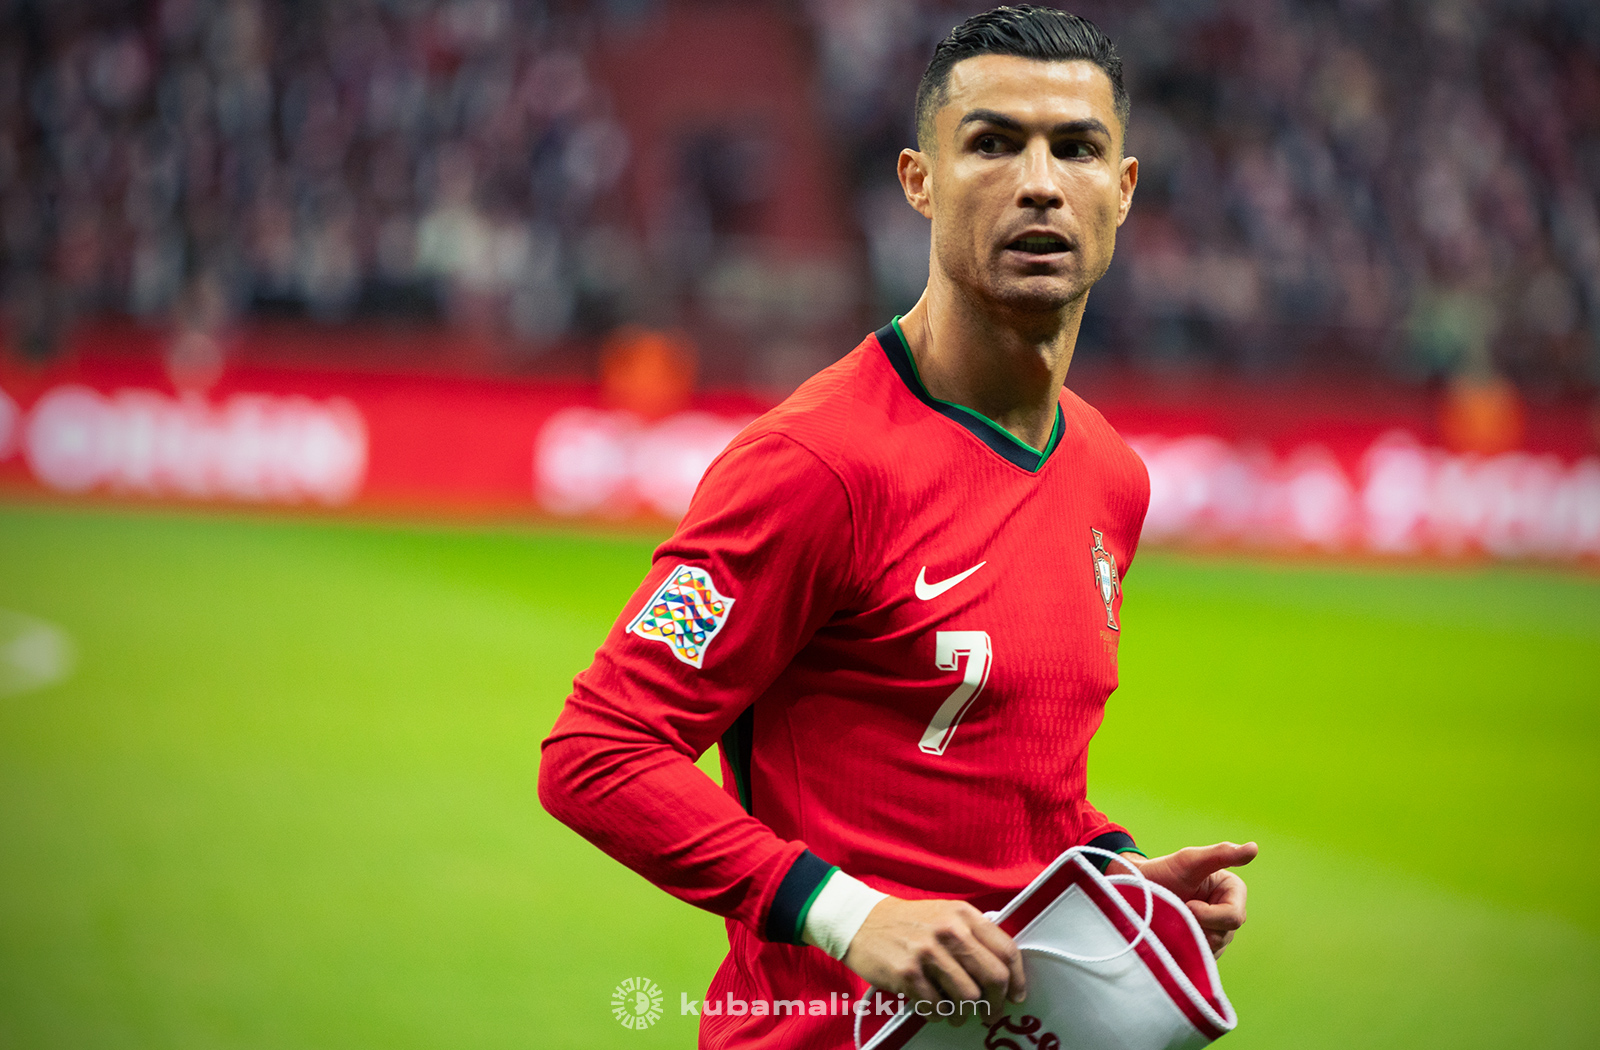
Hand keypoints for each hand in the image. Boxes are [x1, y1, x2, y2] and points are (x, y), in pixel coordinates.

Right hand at [842, 897, 1024, 1025]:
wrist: (860, 921)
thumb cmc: (907, 922)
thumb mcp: (944, 914)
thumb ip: (973, 935)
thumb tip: (1003, 972)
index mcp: (963, 914)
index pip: (1006, 950)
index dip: (1018, 980)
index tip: (1016, 995)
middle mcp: (949, 930)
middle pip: (994, 978)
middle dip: (996, 1003)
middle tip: (991, 1013)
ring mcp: (928, 952)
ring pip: (969, 998)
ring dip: (966, 1013)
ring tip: (957, 1012)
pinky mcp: (907, 973)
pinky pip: (937, 1007)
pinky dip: (939, 1013)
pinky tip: (933, 1006)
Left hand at [1122, 842, 1256, 957]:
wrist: (1137, 892)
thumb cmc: (1163, 872)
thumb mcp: (1189, 860)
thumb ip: (1221, 854)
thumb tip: (1254, 847)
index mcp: (1233, 892)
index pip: (1233, 916)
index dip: (1208, 915)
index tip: (1187, 904)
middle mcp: (1229, 913)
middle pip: (1224, 935)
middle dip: (1198, 926)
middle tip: (1178, 912)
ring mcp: (1218, 932)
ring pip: (1213, 948)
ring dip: (1191, 937)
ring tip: (1175, 920)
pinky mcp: (1204, 948)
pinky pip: (1202, 958)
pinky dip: (1187, 948)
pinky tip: (1176, 934)